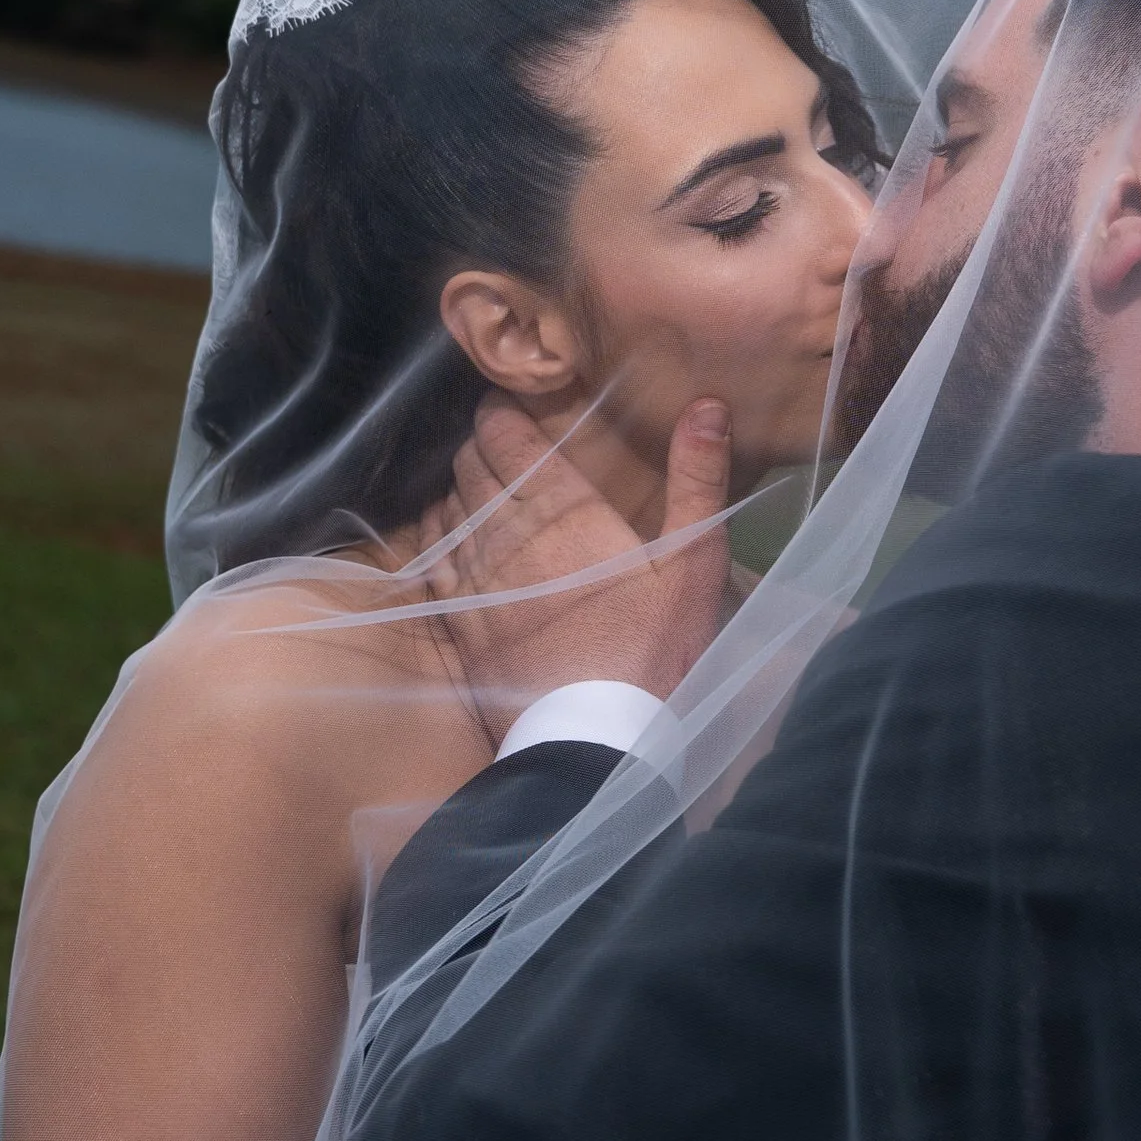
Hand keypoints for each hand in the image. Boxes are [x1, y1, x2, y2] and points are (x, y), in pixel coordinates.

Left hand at [420, 398, 730, 736]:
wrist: (598, 738)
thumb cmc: (655, 650)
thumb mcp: (693, 563)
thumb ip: (698, 480)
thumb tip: (708, 404)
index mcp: (565, 511)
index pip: (509, 440)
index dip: (498, 414)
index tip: (501, 402)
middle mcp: (508, 535)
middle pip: (472, 468)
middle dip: (479, 445)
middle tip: (494, 439)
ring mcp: (476, 580)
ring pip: (448, 509)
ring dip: (456, 486)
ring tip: (470, 479)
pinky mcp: (460, 622)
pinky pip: (432, 560)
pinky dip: (435, 534)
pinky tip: (444, 532)